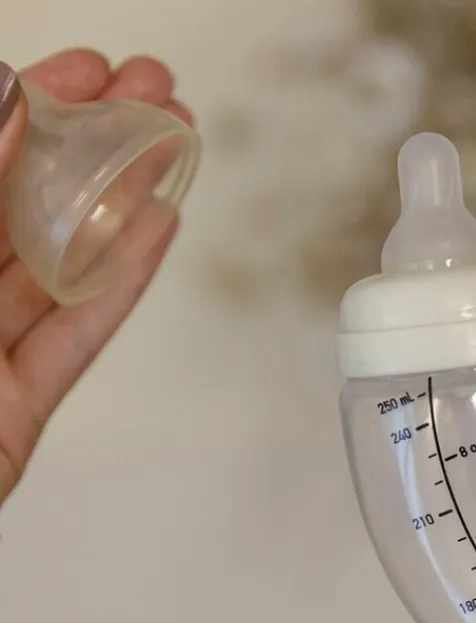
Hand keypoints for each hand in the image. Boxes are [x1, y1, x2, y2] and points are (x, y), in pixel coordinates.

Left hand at [0, 49, 192, 507]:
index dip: (24, 109)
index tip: (76, 71)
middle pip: (20, 204)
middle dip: (89, 143)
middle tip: (141, 95)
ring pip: (57, 263)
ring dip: (120, 203)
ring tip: (168, 149)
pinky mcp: (16, 408)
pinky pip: (77, 335)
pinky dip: (121, 283)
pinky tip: (156, 232)